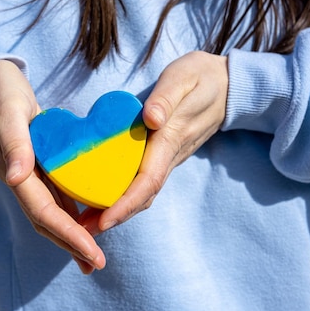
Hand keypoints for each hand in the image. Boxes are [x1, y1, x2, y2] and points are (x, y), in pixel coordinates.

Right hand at [0, 60, 105, 272]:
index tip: (91, 253)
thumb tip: (16, 179)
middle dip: (71, 245)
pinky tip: (84, 222)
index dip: (67, 234)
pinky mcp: (35, 166)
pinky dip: (69, 214)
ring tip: (92, 257)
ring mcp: (26, 175)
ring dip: (70, 237)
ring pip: (50, 213)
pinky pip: (53, 197)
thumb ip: (14, 143)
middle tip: (97, 264)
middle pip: (46, 221)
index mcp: (13, 169)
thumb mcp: (7, 110)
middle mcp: (19, 178)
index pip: (42, 211)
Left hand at [94, 51, 228, 230]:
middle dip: (114, 217)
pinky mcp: (164, 156)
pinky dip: (123, 196)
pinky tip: (101, 199)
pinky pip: (143, 182)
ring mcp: (168, 158)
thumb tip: (151, 120)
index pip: (148, 180)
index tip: (104, 221)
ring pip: (143, 193)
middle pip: (143, 196)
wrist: (227, 86)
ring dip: (116, 211)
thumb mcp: (183, 77)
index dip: (125, 203)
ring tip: (84, 223)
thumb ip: (166, 98)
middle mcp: (170, 156)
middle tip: (82, 233)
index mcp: (171, 139)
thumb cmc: (200, 78)